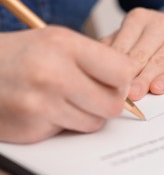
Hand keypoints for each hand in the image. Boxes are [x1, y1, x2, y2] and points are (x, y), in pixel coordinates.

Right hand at [0, 26, 135, 142]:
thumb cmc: (21, 55)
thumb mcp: (57, 41)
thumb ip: (96, 59)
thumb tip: (131, 83)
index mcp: (64, 45)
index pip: (123, 72)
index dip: (124, 81)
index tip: (116, 82)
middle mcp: (52, 74)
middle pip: (113, 105)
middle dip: (108, 102)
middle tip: (93, 94)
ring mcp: (40, 104)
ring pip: (95, 123)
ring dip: (87, 115)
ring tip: (65, 99)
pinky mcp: (31, 128)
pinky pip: (70, 133)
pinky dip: (65, 124)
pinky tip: (48, 109)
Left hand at [101, 8, 163, 100]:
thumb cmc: (155, 40)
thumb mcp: (133, 37)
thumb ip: (115, 47)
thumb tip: (94, 63)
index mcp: (140, 18)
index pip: (124, 43)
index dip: (114, 65)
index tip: (106, 82)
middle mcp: (162, 23)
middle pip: (141, 54)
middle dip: (130, 75)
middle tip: (119, 93)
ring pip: (160, 61)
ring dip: (146, 79)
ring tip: (136, 94)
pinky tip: (158, 88)